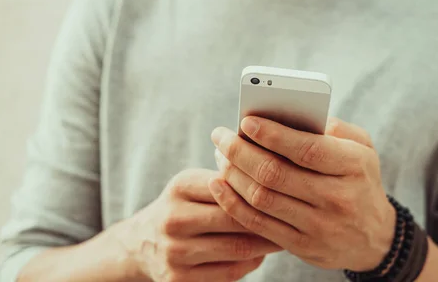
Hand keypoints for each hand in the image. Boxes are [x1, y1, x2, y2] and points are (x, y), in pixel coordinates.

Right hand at [118, 169, 281, 281]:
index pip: (231, 185)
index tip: (288, 187)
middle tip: (296, 214)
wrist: (142, 243)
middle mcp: (173, 219)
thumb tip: (278, 167)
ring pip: (237, 248)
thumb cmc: (185, 205)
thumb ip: (228, 176)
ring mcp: (175, 252)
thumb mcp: (196, 182)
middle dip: (269, 217)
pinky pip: (230, 272)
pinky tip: (262, 253)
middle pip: (236, 218)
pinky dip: (252, 263)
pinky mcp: (179, 280)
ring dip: (267, 243)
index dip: (262, 187)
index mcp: (180, 187)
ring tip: (286, 234)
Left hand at [208, 117, 394, 271]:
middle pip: (276, 173)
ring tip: (221, 155)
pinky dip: (232, 203)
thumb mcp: (363, 149)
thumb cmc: (360, 181)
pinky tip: (219, 184)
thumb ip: (335, 127)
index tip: (246, 121)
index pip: (307, 149)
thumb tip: (293, 115)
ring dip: (233, 174)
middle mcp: (337, 197)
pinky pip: (258, 224)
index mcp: (353, 166)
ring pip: (262, 198)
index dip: (273, 135)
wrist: (375, 239)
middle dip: (240, 151)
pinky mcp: (301, 246)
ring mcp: (318, 226)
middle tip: (221, 136)